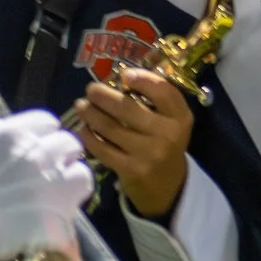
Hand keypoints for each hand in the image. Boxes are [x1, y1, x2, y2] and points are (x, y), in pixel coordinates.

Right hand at [0, 109, 90, 260]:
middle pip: (70, 145)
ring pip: (82, 175)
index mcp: (17, 133)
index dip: (42, 136)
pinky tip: (51, 227)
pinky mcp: (56, 219)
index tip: (34, 148)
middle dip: (61, 156)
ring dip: (71, 184)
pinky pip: (73, 216)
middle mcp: (41, 155)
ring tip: (55, 198)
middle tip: (46, 172)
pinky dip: (65, 221)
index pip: (48, 122)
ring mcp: (53, 186)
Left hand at [75, 66, 192, 219]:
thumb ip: (154, 99)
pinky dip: (88, 136)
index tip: (124, 74)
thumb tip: (120, 77)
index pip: (164, 91)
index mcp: (180, 117)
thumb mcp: (170, 121)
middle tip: (91, 89)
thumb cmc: (163, 143)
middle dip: (103, 95)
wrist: (167, 186)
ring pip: (111, 127)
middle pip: (128, 108)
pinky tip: (82, 128)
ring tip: (81, 105)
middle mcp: (167, 135)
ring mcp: (149, 154)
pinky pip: (103, 148)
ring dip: (91, 113)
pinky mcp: (131, 170)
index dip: (143, 79)